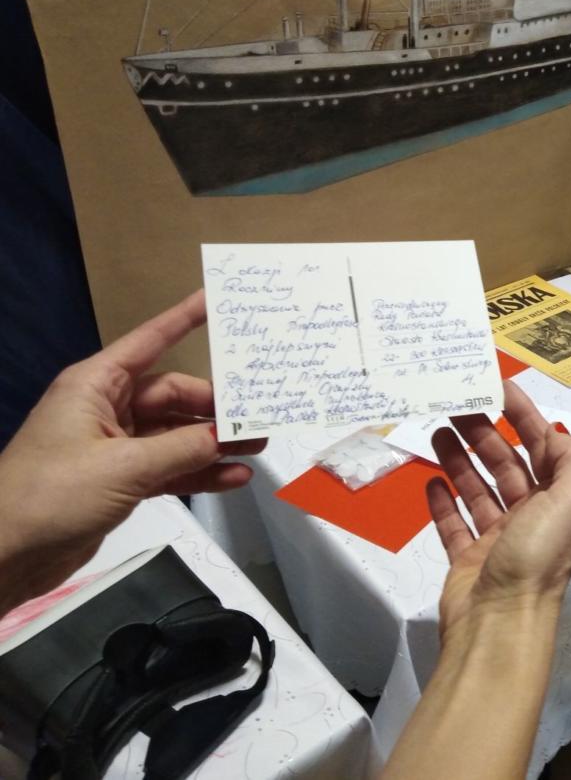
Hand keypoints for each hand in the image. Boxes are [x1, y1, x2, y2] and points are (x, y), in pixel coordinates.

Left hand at [0, 290, 265, 612]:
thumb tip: (229, 436)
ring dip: (214, 442)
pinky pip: (170, 467)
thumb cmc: (51, 495)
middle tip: (260, 415)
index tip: (217, 300)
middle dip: (216, 408)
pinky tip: (233, 477)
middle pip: (173, 396)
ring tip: (257, 447)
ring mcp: (115, 446)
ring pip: (177, 434)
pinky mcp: (121, 481)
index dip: (184, 319)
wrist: (5, 555)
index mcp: (96, 386)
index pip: (150, 341)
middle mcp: (107, 409)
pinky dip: (200, 472)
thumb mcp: (123, 467)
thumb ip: (182, 448)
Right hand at [426, 380, 570, 643]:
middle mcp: (532, 518)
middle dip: (483, 433)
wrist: (499, 625)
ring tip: (436, 430)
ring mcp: (498, 540)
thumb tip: (556, 433)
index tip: (498, 387)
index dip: (524, 416)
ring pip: (478, 489)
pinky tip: (429, 480)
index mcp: (559, 503)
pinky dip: (443, 501)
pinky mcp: (468, 560)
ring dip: (460, 459)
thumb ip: (570, 461)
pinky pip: (454, 523)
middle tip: (453, 404)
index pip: (542, 447)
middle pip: (506, 464)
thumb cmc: (535, 557)